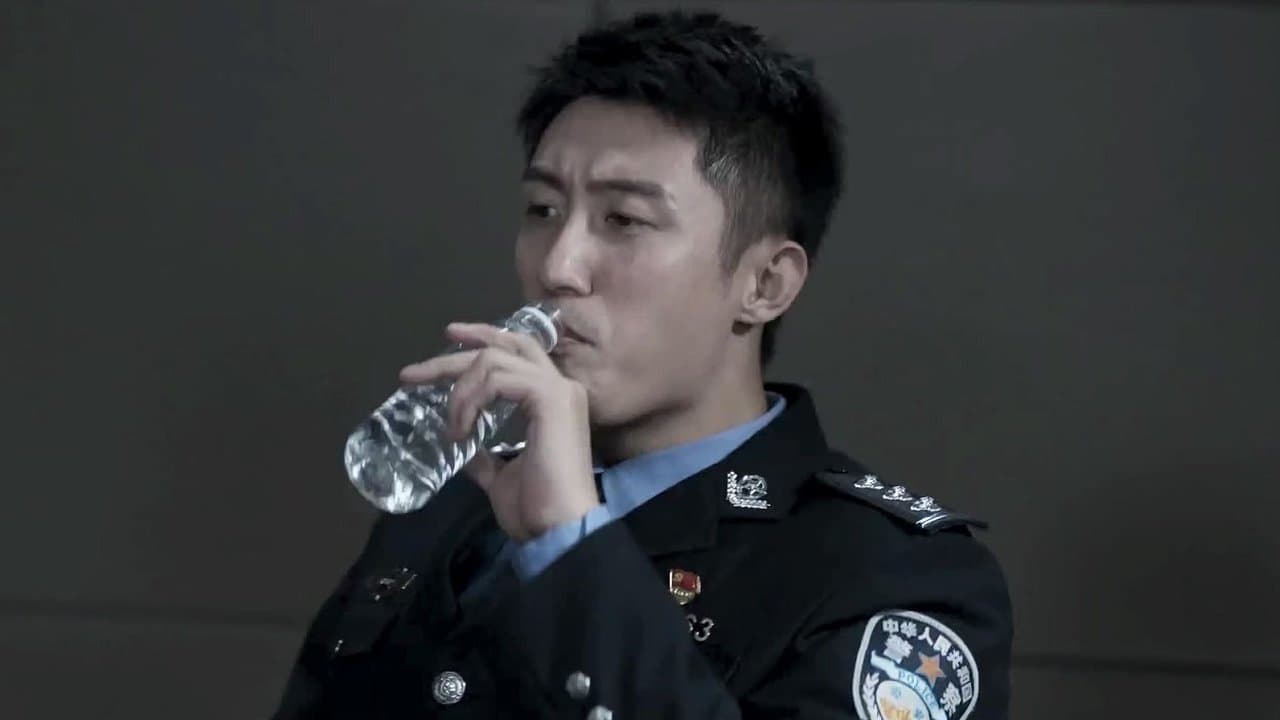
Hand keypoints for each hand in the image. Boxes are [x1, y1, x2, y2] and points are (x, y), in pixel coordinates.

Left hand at [399, 322, 598, 541]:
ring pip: (494, 361)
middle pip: (503, 347)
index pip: (517, 353)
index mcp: (552, 401)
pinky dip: (471, 401)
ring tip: (450, 428)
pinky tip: (461, 431)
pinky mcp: (549, 398)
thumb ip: (484, 456)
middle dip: (455, 355)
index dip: (483, 340)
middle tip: (413, 374)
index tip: (447, 340)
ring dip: (460, 391)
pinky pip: (497, 380)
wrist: (558, 528)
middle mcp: (560, 386)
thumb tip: (462, 447)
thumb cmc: (536, 508)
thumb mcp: (500, 476)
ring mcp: (557, 390)